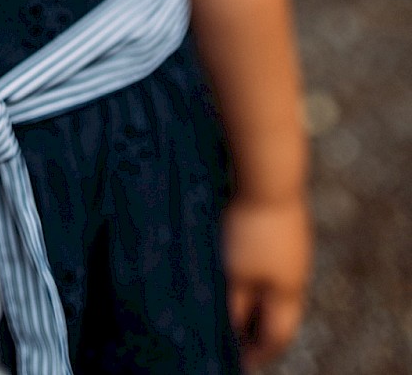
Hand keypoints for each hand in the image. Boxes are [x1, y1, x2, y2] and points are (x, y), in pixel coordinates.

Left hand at [223, 192, 311, 366]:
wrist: (270, 174)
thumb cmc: (248, 227)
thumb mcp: (235, 272)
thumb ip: (235, 304)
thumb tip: (233, 331)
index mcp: (288, 292)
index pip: (276, 335)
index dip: (258, 352)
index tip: (241, 362)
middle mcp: (297, 273)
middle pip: (281, 313)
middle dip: (261, 328)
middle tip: (240, 339)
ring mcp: (296, 248)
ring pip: (278, 286)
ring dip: (260, 300)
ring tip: (239, 306)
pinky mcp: (288, 226)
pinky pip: (276, 262)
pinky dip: (261, 275)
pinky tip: (247, 267)